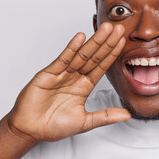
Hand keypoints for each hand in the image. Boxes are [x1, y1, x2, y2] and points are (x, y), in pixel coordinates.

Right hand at [8, 22, 130, 142]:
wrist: (30, 130)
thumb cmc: (54, 126)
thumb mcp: (85, 122)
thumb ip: (106, 116)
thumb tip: (128, 115)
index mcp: (84, 86)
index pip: (101, 66)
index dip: (112, 54)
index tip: (122, 41)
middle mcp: (75, 77)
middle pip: (94, 56)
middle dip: (106, 42)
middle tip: (118, 28)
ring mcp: (62, 74)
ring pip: (81, 55)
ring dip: (94, 41)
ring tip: (105, 29)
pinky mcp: (48, 74)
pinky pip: (62, 59)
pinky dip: (71, 48)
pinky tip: (80, 38)